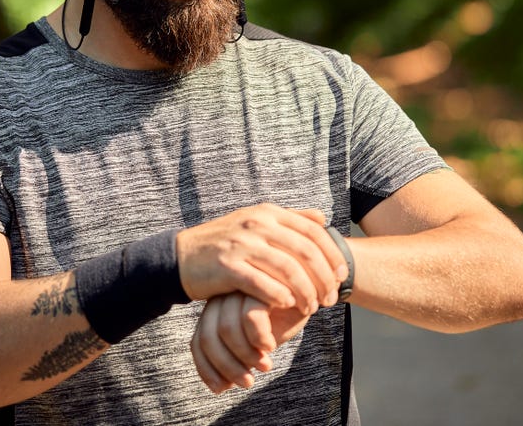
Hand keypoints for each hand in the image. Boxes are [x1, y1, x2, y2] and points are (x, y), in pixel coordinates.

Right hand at [176, 203, 346, 313]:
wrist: (182, 257)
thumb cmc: (226, 243)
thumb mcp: (256, 222)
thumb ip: (290, 219)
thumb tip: (322, 218)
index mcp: (268, 212)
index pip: (313, 232)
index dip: (332, 256)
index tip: (341, 277)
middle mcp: (258, 224)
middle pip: (305, 251)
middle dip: (323, 278)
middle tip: (330, 299)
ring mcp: (242, 244)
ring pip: (288, 269)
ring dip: (305, 292)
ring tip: (311, 309)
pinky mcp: (228, 266)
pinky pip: (262, 283)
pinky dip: (279, 295)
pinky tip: (287, 306)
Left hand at [190, 293, 310, 393]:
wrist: (309, 293)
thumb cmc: (281, 318)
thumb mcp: (254, 341)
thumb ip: (235, 356)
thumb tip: (219, 387)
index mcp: (216, 309)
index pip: (198, 342)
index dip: (206, 368)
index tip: (221, 388)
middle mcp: (223, 296)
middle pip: (209, 337)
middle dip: (226, 366)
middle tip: (247, 382)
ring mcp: (240, 288)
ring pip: (227, 329)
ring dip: (245, 356)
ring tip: (264, 366)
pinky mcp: (261, 284)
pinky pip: (250, 316)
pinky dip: (259, 338)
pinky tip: (270, 345)